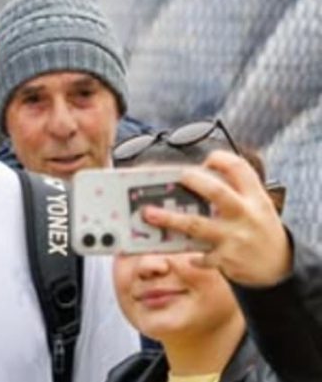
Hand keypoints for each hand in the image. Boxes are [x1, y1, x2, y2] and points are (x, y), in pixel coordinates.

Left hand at [143, 150, 291, 286]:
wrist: (278, 267)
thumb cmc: (260, 230)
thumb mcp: (259, 206)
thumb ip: (236, 191)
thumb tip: (197, 177)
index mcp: (255, 198)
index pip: (239, 168)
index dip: (220, 159)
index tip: (206, 160)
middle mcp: (245, 215)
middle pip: (216, 192)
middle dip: (193, 181)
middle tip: (176, 177)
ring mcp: (234, 237)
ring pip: (196, 225)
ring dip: (169, 219)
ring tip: (148, 213)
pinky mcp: (225, 259)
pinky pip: (198, 255)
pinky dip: (186, 253)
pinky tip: (173, 251)